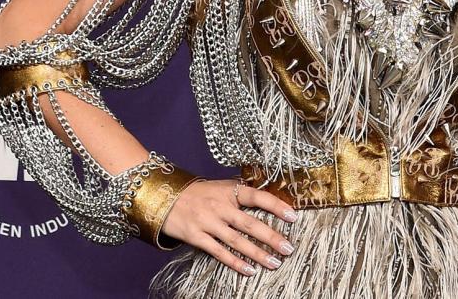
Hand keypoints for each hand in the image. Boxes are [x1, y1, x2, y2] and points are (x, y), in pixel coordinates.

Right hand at [161, 178, 299, 276]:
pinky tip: (250, 270)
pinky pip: (219, 252)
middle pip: (250, 223)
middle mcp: (220, 206)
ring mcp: (208, 222)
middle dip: (271, 237)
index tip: (293, 216)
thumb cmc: (198, 193)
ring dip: (257, 254)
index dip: (276, 205)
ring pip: (237, 241)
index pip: (257, 196)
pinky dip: (235, 262)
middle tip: (288, 248)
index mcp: (229, 191)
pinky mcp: (196, 237)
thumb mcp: (221, 187)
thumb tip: (268, 202)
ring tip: (274, 262)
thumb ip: (241, 194)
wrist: (164, 196)